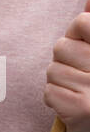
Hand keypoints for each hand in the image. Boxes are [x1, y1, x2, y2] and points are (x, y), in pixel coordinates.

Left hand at [45, 0, 89, 131]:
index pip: (81, 22)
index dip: (74, 32)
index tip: (80, 43)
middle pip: (60, 47)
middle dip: (63, 60)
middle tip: (76, 74)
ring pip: (52, 71)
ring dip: (58, 82)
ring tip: (73, 91)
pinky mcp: (80, 109)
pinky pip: (49, 92)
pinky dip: (54, 99)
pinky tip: (68, 105)